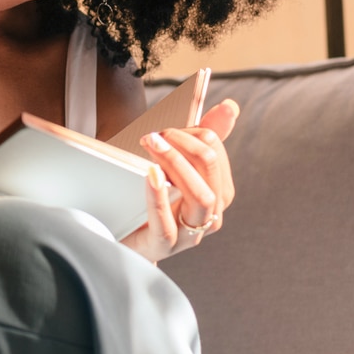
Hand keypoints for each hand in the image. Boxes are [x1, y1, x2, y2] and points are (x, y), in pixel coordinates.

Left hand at [119, 99, 238, 262]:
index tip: (167, 128)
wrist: (123, 236)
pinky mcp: (162, 247)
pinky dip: (160, 196)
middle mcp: (209, 216)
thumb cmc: (151, 196)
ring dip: (176, 164)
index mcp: (217, 194)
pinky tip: (151, 174)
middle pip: (212, 173)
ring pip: (200, 198)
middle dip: (186, 145)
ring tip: (152, 144)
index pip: (216, 155)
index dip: (193, 134)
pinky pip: (167, 225)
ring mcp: (188, 235)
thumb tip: (231, 106)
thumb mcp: (174, 163)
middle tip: (156, 133)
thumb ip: (201, 136)